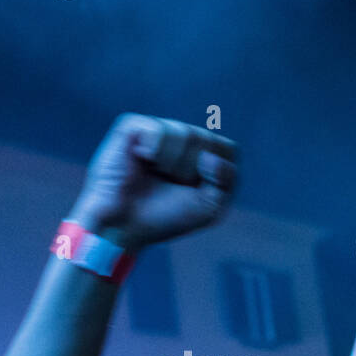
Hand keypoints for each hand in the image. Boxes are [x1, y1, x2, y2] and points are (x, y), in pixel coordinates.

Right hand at [67, 114, 237, 249]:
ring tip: (155, 175)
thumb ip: (227, 181)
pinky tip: (141, 161)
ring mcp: (158, 130)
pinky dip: (155, 153)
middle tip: (170, 185)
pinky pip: (160, 132)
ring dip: (173, 165)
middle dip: (192, 172)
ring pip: (186, 134)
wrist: (126, 228)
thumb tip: (211, 157)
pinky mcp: (132, 127)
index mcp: (203, 153)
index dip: (216, 176)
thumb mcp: (209, 207)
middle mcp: (182, 137)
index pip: (229, 150)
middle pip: (207, 140)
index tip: (196, 193)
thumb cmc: (166, 217)